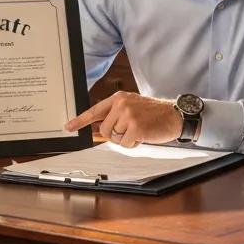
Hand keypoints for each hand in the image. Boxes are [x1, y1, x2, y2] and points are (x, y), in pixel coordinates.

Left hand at [65, 92, 182, 148]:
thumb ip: (115, 115)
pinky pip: (125, 144)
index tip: (68, 127)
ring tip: (139, 130)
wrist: (174, 115)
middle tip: (130, 130)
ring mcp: (128, 115)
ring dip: (126, 140)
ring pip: (115, 138)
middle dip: (116, 135)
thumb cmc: (153, 113)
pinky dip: (134, 144)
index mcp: (118, 98)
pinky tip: (143, 135)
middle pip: (105, 130)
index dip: (80, 120)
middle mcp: (121, 105)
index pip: (94, 110)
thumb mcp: (132, 107)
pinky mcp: (136, 128)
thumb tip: (98, 129)